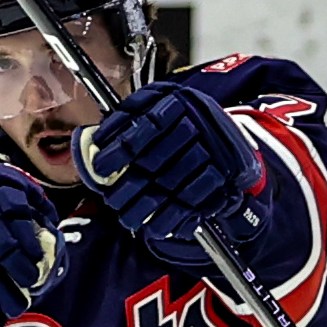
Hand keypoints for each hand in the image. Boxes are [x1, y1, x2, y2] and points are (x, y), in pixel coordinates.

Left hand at [73, 81, 267, 256]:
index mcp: (176, 99)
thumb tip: (95, 145)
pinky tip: (155, 227)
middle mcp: (196, 120)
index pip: (144, 126)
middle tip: (111, 200)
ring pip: (172, 182)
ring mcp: (213, 148)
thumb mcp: (156, 107)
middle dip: (129, 185)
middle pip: (156, 158)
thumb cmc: (182, 124)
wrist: (230, 139)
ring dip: (147, 205)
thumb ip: (127, 122)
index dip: (118, 149)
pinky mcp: (224, 174)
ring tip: (128, 218)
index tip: (98, 168)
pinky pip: (194, 199)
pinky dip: (173, 217)